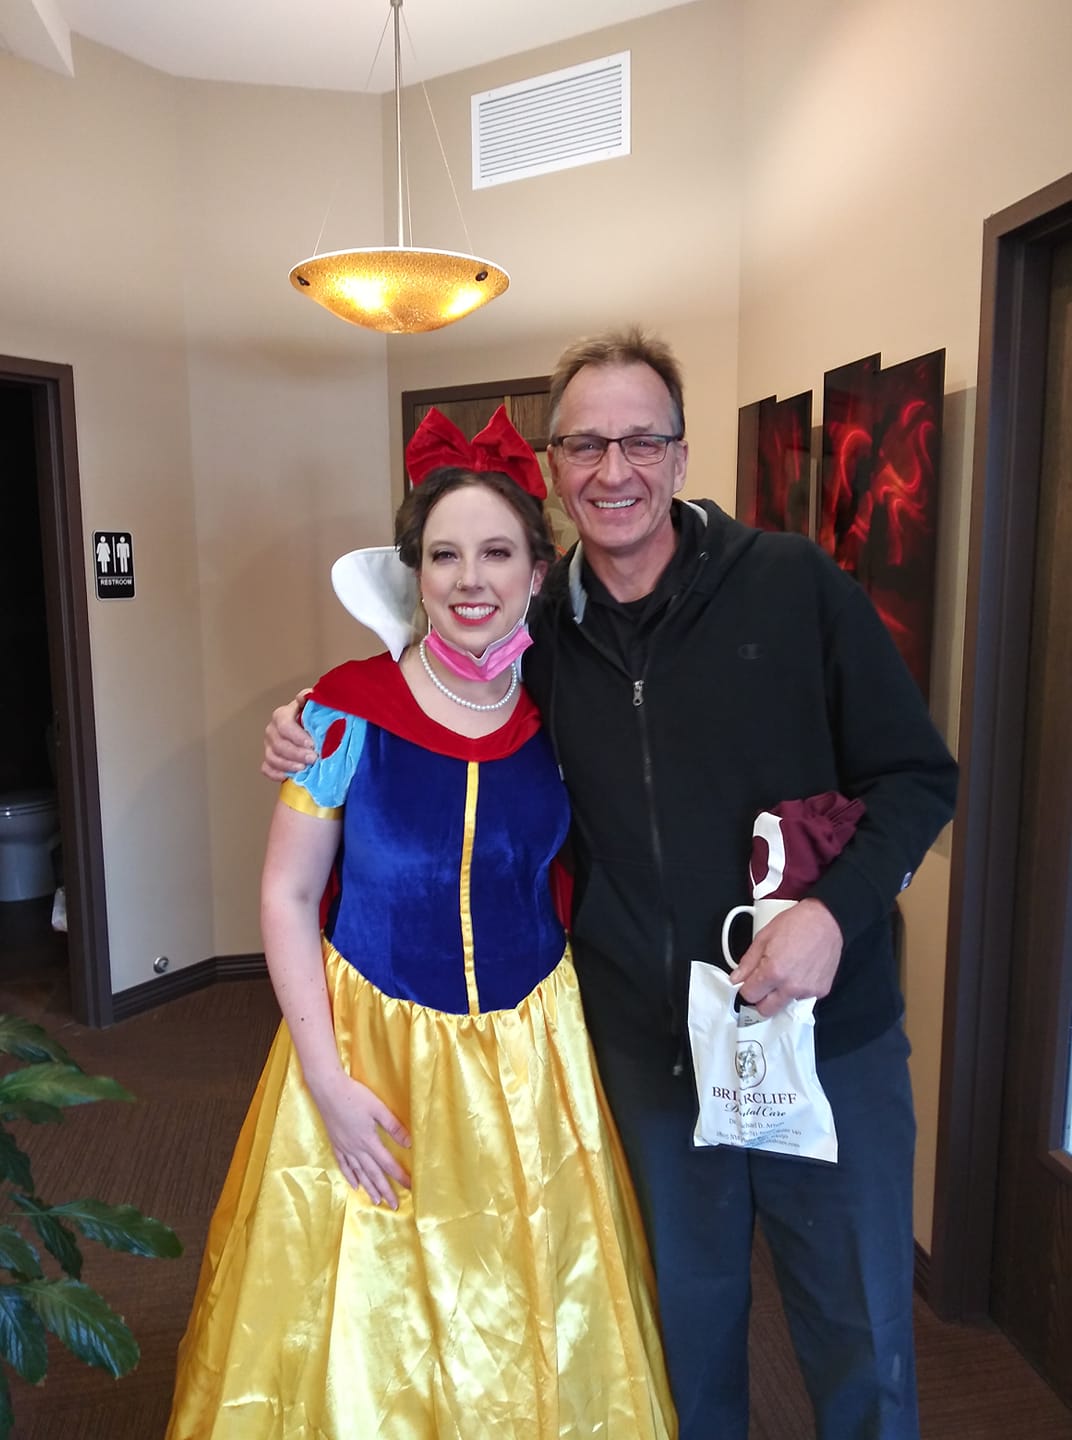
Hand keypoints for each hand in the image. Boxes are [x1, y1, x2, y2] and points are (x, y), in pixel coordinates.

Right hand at [261, 689, 315, 780]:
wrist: (313, 734)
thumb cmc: (315, 720)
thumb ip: (312, 700)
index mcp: (283, 714)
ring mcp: (269, 745)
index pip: (284, 724)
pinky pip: (266, 768)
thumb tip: (307, 695)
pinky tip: (289, 776)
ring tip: (304, 768)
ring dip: (288, 764)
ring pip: (272, 757)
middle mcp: (273, 729)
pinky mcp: (270, 759)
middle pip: (278, 743)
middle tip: (313, 758)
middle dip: (296, 753)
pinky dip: (276, 774)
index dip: (297, 735)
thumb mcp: (316, 706)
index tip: (312, 744)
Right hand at [309, 1069, 411, 1207]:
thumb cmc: (355, 1095)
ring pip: (358, 1173)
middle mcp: (356, 1149)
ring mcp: (344, 1147)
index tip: (411, 1188)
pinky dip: (349, 1176)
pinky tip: (354, 1185)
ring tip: (376, 1201)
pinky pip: (343, 1165)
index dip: (400, 1177)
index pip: (388, 1164)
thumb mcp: (378, 1108)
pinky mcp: (335, 1143)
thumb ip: (393, 1126)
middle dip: (385, 1190)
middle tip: (394, 1206)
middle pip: (374, 1174)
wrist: (327, 1090)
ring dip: (369, 1188)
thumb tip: (409, 1144)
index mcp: (369, 1141)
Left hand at [732, 899, 842, 1018]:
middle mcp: (791, 986)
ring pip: (784, 1005)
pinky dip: (797, 990)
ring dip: (779, 995)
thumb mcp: (764, 936)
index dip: (744, 990)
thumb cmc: (798, 923)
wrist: (828, 920)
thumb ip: (748, 961)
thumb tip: (736, 977)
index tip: (745, 985)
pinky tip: (798, 972)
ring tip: (783, 973)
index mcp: (773, 972)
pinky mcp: (821, 991)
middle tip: (760, 986)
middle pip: (765, 1010)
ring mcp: (807, 991)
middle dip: (759, 1000)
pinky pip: (802, 998)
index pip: (749, 996)